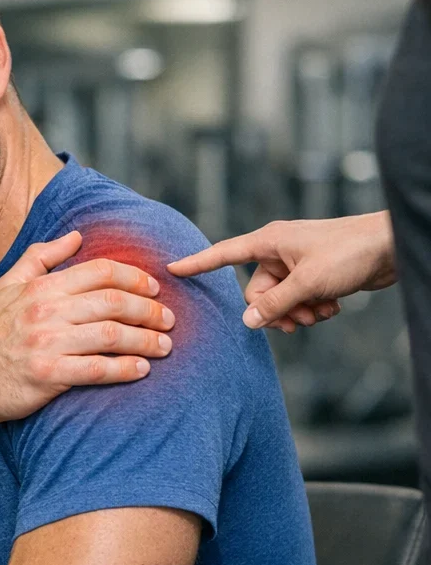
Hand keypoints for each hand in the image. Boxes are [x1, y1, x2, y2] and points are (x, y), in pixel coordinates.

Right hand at [0, 230, 174, 425]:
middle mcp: (45, 311)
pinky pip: (97, 369)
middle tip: (169, 320)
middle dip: (150, 310)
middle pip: (113, 302)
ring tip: (164, 347)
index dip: (135, 277)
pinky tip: (142, 370)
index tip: (155, 288)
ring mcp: (46, 343)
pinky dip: (125, 369)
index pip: (100, 272)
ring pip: (112, 335)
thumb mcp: (8, 286)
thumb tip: (76, 235)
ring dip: (146, 341)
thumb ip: (41, 256)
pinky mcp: (47, 376)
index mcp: (41, 287)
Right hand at [167, 213, 395, 332]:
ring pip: (279, 300)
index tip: (172, 269)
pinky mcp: (312, 274)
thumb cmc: (349, 252)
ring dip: (298, 313)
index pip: (223, 254)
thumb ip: (274, 305)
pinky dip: (312, 308)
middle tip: (300, 319)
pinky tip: (331, 308)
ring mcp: (295, 263)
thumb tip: (247, 322)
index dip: (197, 264)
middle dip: (277, 311)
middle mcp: (277, 251)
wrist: (390, 246)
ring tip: (321, 312)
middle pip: (257, 292)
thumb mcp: (307, 283)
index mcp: (268, 242)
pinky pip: (297, 299)